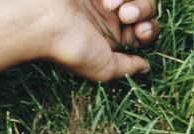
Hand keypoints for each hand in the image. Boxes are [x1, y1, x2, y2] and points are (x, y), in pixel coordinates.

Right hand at [15, 0, 157, 82]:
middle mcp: (109, 16)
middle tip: (125, 15)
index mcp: (113, 39)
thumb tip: (146, 67)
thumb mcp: (103, 68)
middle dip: (143, 9)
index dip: (149, 29)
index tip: (139, 31)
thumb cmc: (69, 47)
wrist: (44, 20)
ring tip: (110, 4)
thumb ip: (128, 68)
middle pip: (146, 7)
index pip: (146, 30)